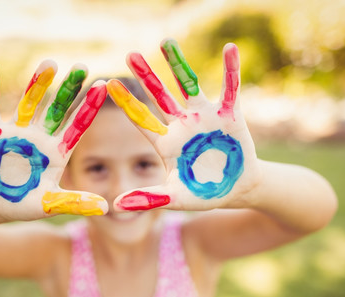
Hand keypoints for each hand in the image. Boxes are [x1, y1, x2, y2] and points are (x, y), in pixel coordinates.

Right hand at [0, 60, 108, 220]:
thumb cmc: (23, 205)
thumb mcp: (50, 204)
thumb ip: (75, 202)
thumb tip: (106, 208)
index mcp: (57, 151)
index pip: (76, 126)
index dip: (88, 107)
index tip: (103, 86)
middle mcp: (39, 136)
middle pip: (56, 108)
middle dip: (68, 89)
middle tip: (82, 67)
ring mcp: (15, 131)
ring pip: (28, 103)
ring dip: (37, 83)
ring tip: (51, 63)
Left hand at [107, 38, 260, 210]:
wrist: (237, 190)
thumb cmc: (202, 194)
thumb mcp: (174, 198)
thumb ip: (148, 198)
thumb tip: (115, 206)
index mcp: (165, 142)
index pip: (142, 120)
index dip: (126, 103)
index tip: (107, 84)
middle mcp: (181, 124)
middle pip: (160, 96)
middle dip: (146, 77)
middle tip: (130, 55)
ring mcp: (204, 117)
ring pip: (188, 86)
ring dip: (178, 65)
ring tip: (166, 43)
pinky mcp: (229, 115)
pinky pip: (230, 89)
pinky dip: (231, 70)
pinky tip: (230, 49)